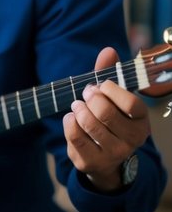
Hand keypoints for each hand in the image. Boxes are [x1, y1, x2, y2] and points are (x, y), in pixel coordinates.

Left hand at [63, 47, 151, 191]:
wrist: (103, 158)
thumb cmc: (108, 119)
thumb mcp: (112, 97)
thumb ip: (109, 73)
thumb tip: (108, 50)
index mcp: (142, 121)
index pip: (131, 103)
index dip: (112, 90)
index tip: (100, 85)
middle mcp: (132, 139)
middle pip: (106, 113)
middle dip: (90, 98)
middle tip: (85, 94)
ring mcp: (112, 153)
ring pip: (88, 124)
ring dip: (78, 109)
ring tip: (77, 105)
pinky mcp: (90, 161)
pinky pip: (74, 135)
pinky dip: (68, 122)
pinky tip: (71, 118)